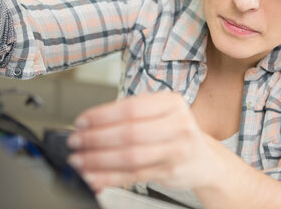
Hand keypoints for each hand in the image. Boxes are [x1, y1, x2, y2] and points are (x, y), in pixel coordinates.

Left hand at [66, 92, 218, 191]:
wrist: (205, 159)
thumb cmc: (176, 132)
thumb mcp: (160, 113)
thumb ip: (130, 115)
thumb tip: (89, 124)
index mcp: (171, 102)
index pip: (130, 108)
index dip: (101, 116)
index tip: (81, 122)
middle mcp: (178, 124)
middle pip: (129, 132)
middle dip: (95, 138)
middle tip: (75, 141)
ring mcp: (177, 150)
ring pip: (129, 156)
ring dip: (98, 160)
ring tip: (79, 160)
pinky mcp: (171, 172)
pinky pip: (133, 175)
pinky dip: (109, 177)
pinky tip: (94, 176)